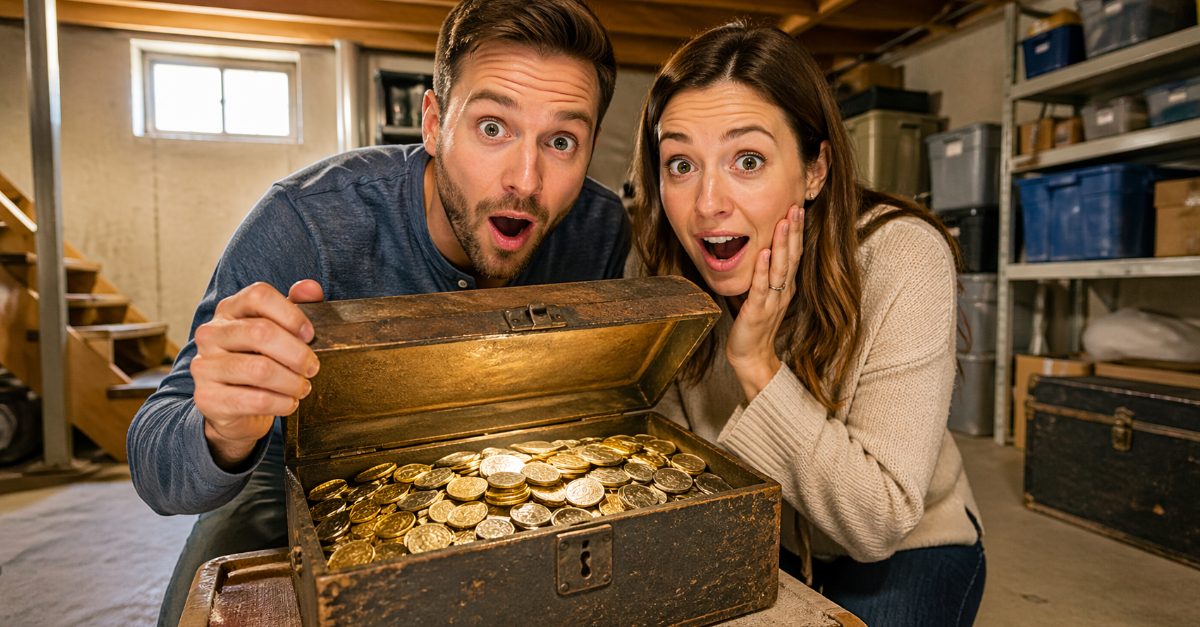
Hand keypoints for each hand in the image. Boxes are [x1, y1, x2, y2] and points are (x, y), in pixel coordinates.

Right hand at [192, 280, 323, 469]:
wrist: (233, 408)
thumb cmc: (258, 362)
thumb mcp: (278, 331)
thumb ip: (295, 307)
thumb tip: (311, 288)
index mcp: (229, 310)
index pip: (258, 295)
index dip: (291, 314)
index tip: (309, 335)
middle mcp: (211, 334)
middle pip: (261, 332)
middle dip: (297, 353)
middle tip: (312, 367)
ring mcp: (205, 366)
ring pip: (260, 369)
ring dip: (292, 382)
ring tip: (302, 387)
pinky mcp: (208, 398)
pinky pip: (256, 400)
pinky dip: (282, 403)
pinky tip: (289, 403)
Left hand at [726, 206, 803, 401]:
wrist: (751, 356)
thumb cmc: (754, 325)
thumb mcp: (763, 295)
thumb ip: (765, 275)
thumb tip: (762, 250)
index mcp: (784, 286)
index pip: (793, 254)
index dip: (796, 232)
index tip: (797, 209)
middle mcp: (782, 291)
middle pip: (791, 257)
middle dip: (794, 232)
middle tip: (796, 207)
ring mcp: (771, 301)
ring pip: (780, 269)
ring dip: (782, 245)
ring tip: (784, 223)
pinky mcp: (757, 311)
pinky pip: (761, 288)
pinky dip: (763, 270)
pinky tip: (764, 253)